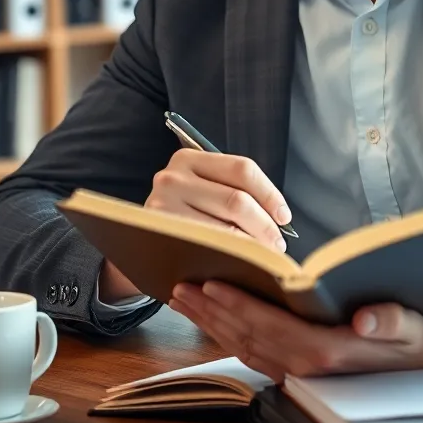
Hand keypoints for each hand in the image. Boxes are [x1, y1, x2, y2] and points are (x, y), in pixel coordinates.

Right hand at [98, 149, 292, 303]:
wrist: (138, 240)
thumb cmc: (184, 213)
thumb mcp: (202, 190)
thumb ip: (233, 191)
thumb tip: (280, 217)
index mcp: (190, 158)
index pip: (243, 170)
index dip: (270, 194)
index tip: (284, 217)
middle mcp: (172, 177)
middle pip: (237, 201)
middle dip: (265, 226)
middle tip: (277, 246)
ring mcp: (161, 207)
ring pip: (224, 228)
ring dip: (251, 246)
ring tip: (263, 258)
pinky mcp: (159, 237)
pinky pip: (206, 248)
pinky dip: (230, 257)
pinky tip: (239, 263)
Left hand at [169, 281, 422, 382]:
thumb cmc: (421, 339)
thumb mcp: (413, 327)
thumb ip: (390, 320)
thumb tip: (363, 319)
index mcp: (327, 353)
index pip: (268, 327)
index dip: (235, 306)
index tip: (206, 282)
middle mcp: (307, 367)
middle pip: (247, 338)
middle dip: (211, 311)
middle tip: (178, 282)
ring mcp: (302, 371)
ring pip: (246, 347)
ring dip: (214, 322)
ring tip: (188, 294)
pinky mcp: (303, 367)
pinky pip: (257, 352)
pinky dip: (231, 333)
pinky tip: (219, 314)